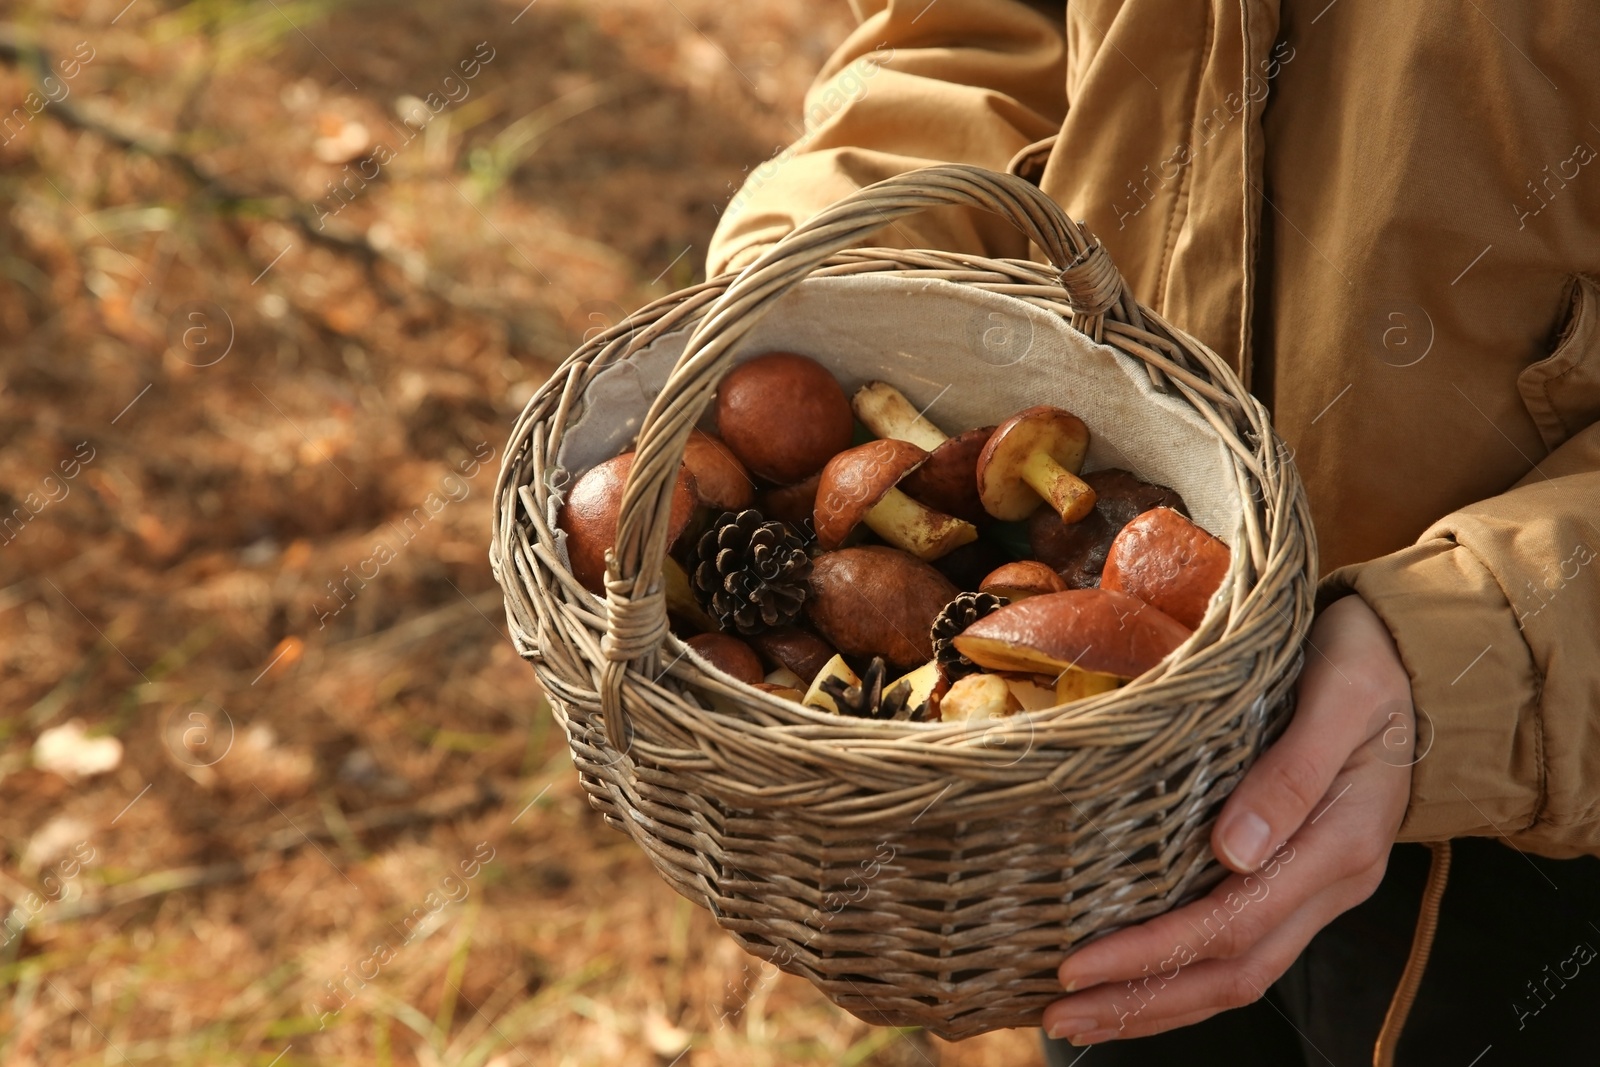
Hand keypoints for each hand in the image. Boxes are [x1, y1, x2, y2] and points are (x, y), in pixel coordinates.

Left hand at [1041, 595, 1415, 1044]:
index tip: (1079, 964)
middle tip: (1059, 1013)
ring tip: (1081, 1016)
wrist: (1418, 660)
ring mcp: (1320, 886)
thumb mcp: (1340, 696)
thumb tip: (1232, 852)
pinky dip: (1185, 972)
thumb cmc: (1371, 663)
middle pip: (1235, 971)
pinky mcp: (1302, 877)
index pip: (1234, 924)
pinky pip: (1243, 945)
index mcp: (1342, 842)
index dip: (1154, 951)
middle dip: (1145, 999)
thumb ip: (1291, 773)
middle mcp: (1334, 881)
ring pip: (1241, 973)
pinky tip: (1134, 978)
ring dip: (1160, 1002)